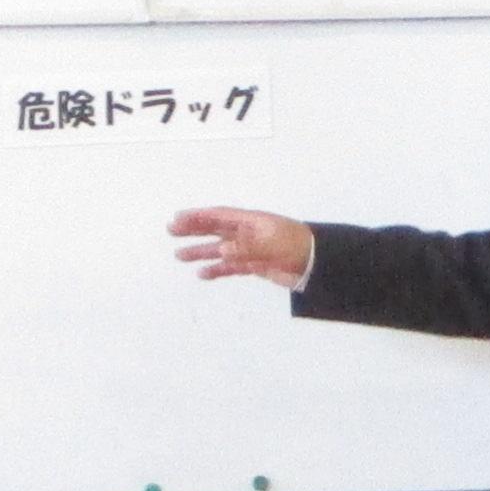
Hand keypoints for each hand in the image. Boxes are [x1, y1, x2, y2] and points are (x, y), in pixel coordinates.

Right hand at [166, 205, 313, 287]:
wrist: (316, 263)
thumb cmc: (298, 245)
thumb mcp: (271, 244)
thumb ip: (245, 247)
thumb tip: (222, 251)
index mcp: (250, 222)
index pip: (218, 216)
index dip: (198, 217)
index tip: (179, 218)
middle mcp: (247, 233)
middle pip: (214, 230)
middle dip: (193, 230)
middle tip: (172, 231)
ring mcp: (250, 249)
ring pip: (219, 250)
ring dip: (200, 252)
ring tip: (180, 256)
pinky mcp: (255, 265)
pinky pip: (231, 267)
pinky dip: (217, 270)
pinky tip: (203, 274)